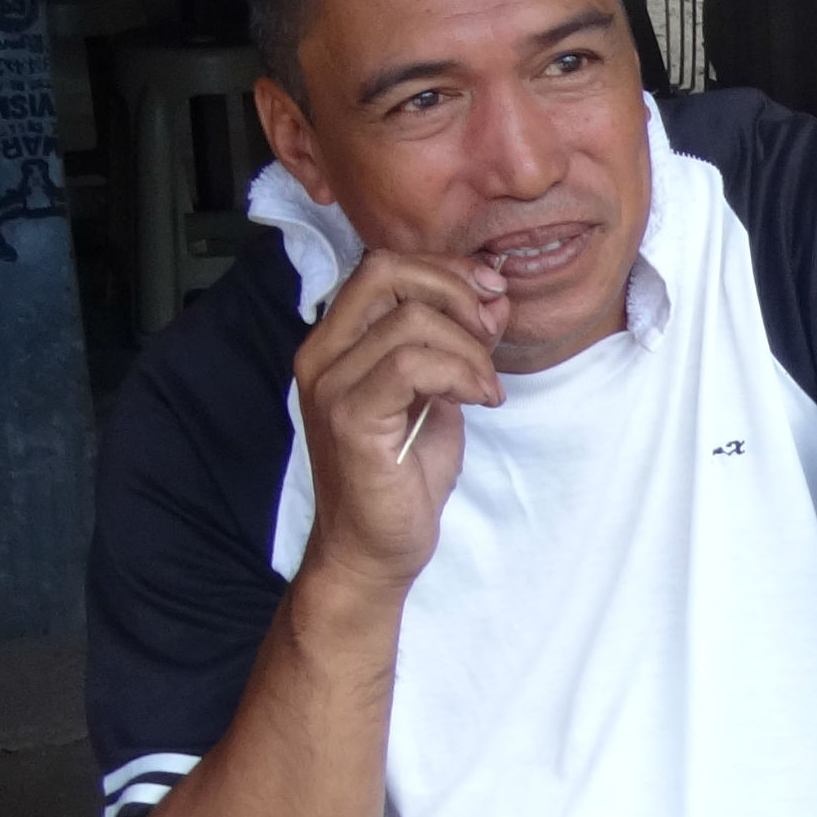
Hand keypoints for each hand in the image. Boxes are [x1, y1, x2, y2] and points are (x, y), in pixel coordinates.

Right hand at [290, 251, 506, 595]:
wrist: (374, 549)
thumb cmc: (404, 477)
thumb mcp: (440, 395)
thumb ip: (459, 344)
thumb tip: (494, 298)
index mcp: (336, 341)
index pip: (382, 266)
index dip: (443, 270)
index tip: (489, 294)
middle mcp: (322, 353)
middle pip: (386, 272)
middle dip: (454, 293)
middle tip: (491, 333)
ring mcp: (330, 384)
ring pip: (409, 320)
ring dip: (469, 348)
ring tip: (487, 388)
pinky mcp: (350, 417)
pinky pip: (410, 365)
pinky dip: (459, 373)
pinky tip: (479, 400)